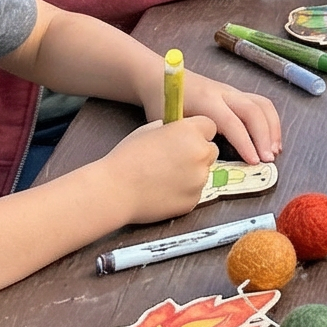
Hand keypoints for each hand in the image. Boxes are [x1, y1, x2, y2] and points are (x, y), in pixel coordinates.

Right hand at [99, 114, 221, 225]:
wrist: (115, 191)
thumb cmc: (126, 158)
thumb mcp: (148, 130)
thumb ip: (171, 130)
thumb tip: (179, 132)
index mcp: (189, 132)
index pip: (210, 126)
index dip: (198, 132)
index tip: (187, 138)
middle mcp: (200, 154)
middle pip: (211, 150)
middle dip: (198, 153)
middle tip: (175, 160)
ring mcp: (199, 179)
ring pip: (203, 173)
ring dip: (191, 174)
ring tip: (164, 177)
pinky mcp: (194, 200)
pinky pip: (195, 192)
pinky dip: (184, 191)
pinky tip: (163, 191)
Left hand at [159, 66, 281, 162]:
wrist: (159, 77)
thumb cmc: (162, 103)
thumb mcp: (169, 123)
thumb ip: (190, 138)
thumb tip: (208, 161)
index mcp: (206, 100)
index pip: (232, 122)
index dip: (245, 143)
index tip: (253, 162)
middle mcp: (223, 93)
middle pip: (253, 110)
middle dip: (264, 136)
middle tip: (268, 160)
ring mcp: (232, 92)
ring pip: (262, 104)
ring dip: (272, 128)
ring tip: (274, 152)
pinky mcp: (236, 94)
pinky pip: (260, 104)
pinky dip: (270, 122)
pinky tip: (270, 141)